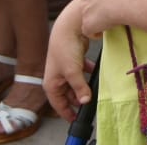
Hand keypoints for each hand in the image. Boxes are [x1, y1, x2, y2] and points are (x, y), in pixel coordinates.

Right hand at [44, 0, 93, 122]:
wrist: (70, 27)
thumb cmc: (65, 49)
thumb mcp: (73, 72)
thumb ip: (80, 88)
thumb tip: (86, 101)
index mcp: (51, 83)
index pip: (58, 104)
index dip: (66, 113)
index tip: (76, 120)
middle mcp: (56, 77)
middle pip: (67, 95)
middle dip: (77, 100)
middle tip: (89, 106)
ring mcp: (65, 68)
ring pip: (75, 84)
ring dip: (83, 87)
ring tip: (94, 93)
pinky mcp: (73, 60)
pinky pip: (81, 72)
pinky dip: (87, 74)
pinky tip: (95, 75)